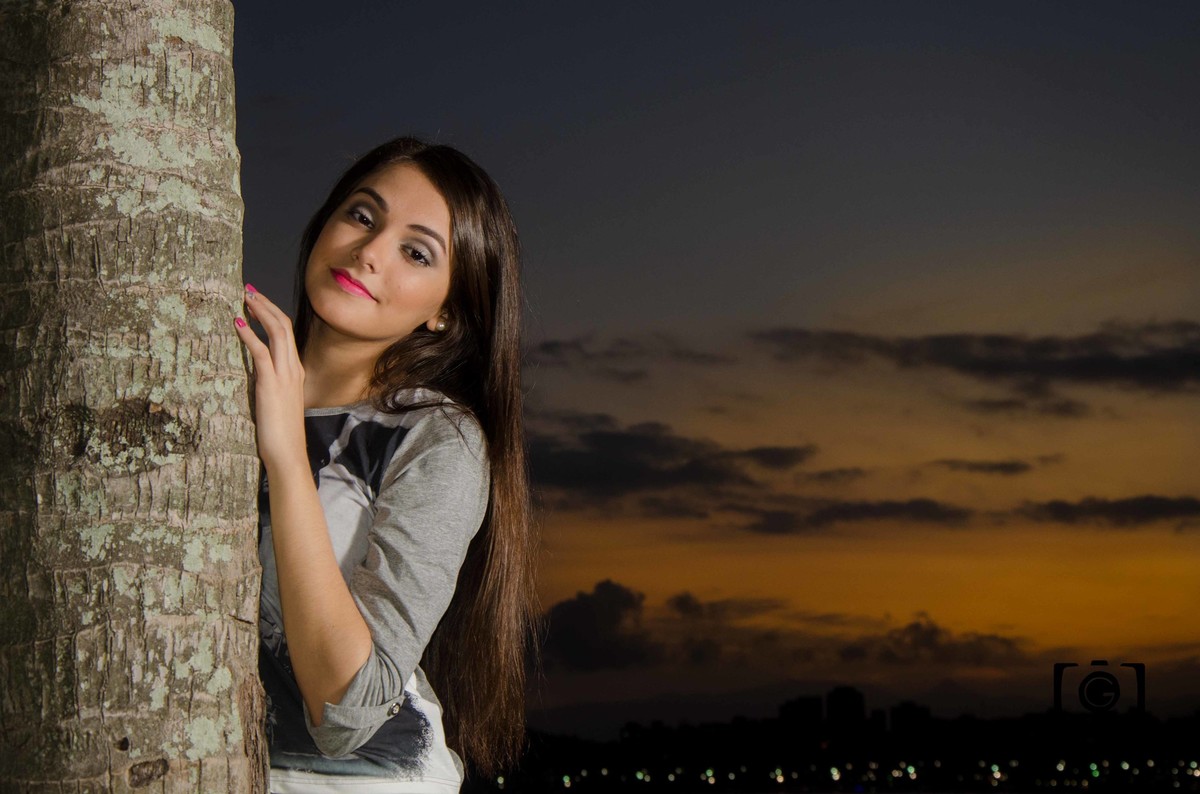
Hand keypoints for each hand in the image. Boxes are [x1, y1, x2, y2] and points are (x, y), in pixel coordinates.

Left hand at [234, 285, 306, 470]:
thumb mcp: (278, 403)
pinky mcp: (271, 383)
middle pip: (283, 326)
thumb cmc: (281, 433)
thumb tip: (257, 376)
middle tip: (248, 290)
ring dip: (260, 312)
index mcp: (296, 372)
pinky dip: (249, 334)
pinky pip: (260, 352)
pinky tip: (238, 323)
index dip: (272, 315)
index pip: (286, 334)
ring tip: (244, 298)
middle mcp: (294, 368)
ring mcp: (285, 375)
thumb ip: (271, 385)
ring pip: (276, 333)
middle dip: (266, 305)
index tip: (256, 302)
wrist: (288, 453)